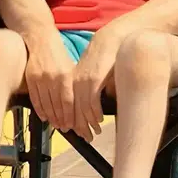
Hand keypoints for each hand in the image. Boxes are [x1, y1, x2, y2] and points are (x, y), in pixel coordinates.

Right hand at [23, 34, 76, 133]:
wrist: (40, 39)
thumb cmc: (57, 54)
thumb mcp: (69, 66)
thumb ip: (72, 84)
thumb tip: (80, 102)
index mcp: (65, 75)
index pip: (68, 101)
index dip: (70, 115)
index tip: (72, 125)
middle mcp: (53, 77)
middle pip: (57, 105)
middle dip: (61, 119)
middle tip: (65, 128)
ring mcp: (40, 78)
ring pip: (45, 104)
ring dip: (51, 117)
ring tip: (55, 124)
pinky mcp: (30, 78)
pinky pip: (35, 98)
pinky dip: (39, 109)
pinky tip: (44, 116)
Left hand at [71, 26, 122, 140]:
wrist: (111, 39)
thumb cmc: (104, 57)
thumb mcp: (92, 74)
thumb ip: (89, 89)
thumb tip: (90, 109)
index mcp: (71, 79)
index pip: (66, 104)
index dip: (70, 120)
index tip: (75, 131)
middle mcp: (74, 81)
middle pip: (72, 110)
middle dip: (79, 126)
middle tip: (85, 138)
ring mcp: (83, 80)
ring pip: (81, 109)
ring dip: (87, 123)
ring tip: (93, 132)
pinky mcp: (93, 80)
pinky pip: (91, 102)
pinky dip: (94, 114)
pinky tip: (98, 121)